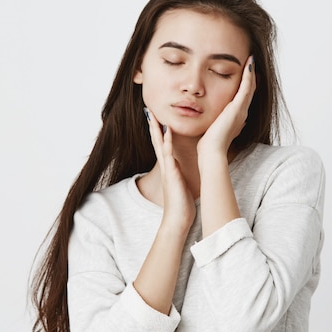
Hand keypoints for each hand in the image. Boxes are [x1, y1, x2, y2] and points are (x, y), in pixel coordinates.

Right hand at [144, 108, 195, 233]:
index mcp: (169, 168)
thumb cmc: (181, 205)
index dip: (159, 132)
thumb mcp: (181, 186)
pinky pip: (168, 155)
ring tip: (153, 115)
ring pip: (159, 145)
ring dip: (156, 130)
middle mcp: (165, 166)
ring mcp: (167, 169)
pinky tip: (167, 132)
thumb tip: (182, 170)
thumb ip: (180, 176)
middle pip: (156, 141)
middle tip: (149, 110)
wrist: (177, 220)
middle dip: (153, 126)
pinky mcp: (171, 174)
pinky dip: (166, 142)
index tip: (157, 118)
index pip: (162, 146)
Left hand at [197, 55, 255, 161]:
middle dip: (251, 77)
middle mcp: (242, 112)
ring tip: (252, 60)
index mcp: (237, 117)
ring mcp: (242, 109)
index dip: (246, 86)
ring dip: (251, 73)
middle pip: (249, 91)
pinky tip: (249, 64)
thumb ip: (222, 124)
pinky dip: (248, 75)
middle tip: (252, 63)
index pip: (243, 98)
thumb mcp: (216, 130)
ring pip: (250, 87)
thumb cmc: (210, 144)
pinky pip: (246, 87)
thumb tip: (228, 121)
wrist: (212, 151)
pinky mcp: (238, 107)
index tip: (246, 74)